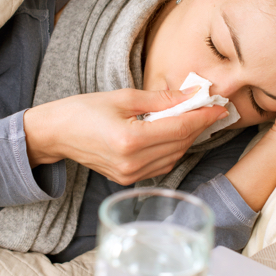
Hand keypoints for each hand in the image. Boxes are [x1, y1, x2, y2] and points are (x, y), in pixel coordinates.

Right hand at [23, 88, 227, 184]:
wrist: (56, 134)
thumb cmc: (84, 110)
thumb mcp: (123, 97)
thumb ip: (161, 99)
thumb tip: (192, 95)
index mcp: (130, 140)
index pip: (179, 129)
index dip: (202, 117)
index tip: (218, 106)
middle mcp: (132, 163)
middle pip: (180, 144)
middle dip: (198, 126)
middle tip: (209, 108)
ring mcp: (130, 175)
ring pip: (174, 157)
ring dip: (187, 138)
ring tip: (193, 119)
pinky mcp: (128, 180)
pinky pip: (161, 166)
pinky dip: (173, 150)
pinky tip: (174, 134)